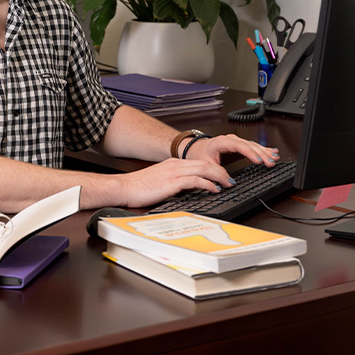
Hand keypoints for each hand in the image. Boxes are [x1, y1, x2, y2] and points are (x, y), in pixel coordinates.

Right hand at [115, 134, 278, 207]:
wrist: (123, 187)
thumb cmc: (138, 188)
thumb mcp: (160, 183)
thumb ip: (174, 184)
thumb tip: (188, 191)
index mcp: (173, 164)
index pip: (199, 163)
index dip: (214, 169)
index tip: (222, 176)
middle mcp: (175, 165)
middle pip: (205, 164)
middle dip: (221, 171)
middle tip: (231, 180)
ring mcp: (174, 172)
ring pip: (203, 169)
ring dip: (219, 176)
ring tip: (228, 183)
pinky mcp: (172, 182)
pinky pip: (195, 180)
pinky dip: (208, 184)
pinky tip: (214, 189)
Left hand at [185, 133, 278, 168]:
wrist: (195, 148)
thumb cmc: (200, 154)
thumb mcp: (205, 164)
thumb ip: (216, 172)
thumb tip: (228, 182)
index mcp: (222, 142)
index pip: (239, 146)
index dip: (251, 153)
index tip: (260, 161)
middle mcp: (230, 140)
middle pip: (249, 145)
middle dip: (261, 153)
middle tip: (271, 161)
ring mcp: (235, 141)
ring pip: (252, 145)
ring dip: (264, 151)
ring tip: (274, 157)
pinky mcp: (238, 145)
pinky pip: (252, 146)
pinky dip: (262, 150)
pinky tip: (271, 151)